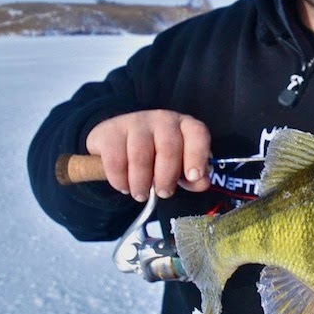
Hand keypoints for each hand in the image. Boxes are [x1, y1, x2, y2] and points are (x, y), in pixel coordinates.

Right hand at [85, 109, 210, 200]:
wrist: (117, 142)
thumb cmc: (156, 156)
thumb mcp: (178, 166)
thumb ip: (193, 177)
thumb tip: (203, 183)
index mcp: (185, 126)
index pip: (197, 134)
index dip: (197, 155)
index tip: (193, 176)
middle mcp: (162, 119)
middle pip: (168, 148)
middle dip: (166, 177)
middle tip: (163, 193)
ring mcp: (135, 122)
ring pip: (140, 156)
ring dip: (141, 182)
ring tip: (141, 194)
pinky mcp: (110, 131)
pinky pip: (115, 160)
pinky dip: (120, 180)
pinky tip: (123, 185)